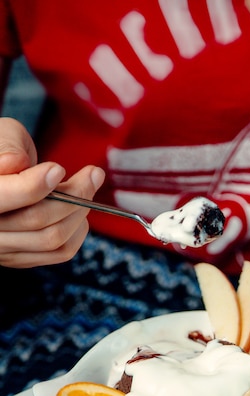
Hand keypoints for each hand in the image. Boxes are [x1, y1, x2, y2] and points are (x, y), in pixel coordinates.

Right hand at [0, 117, 104, 267]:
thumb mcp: (4, 136)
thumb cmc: (5, 151)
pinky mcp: (23, 257)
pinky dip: (78, 232)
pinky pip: (60, 253)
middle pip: (35, 219)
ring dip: (79, 213)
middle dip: (73, 195)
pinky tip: (80, 212)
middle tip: (93, 174)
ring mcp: (4, 247)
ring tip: (87, 189)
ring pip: (51, 239)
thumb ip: (8, 148)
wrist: (5, 174)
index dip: (34, 184)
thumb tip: (16, 163)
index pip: (3, 196)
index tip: (58, 168)